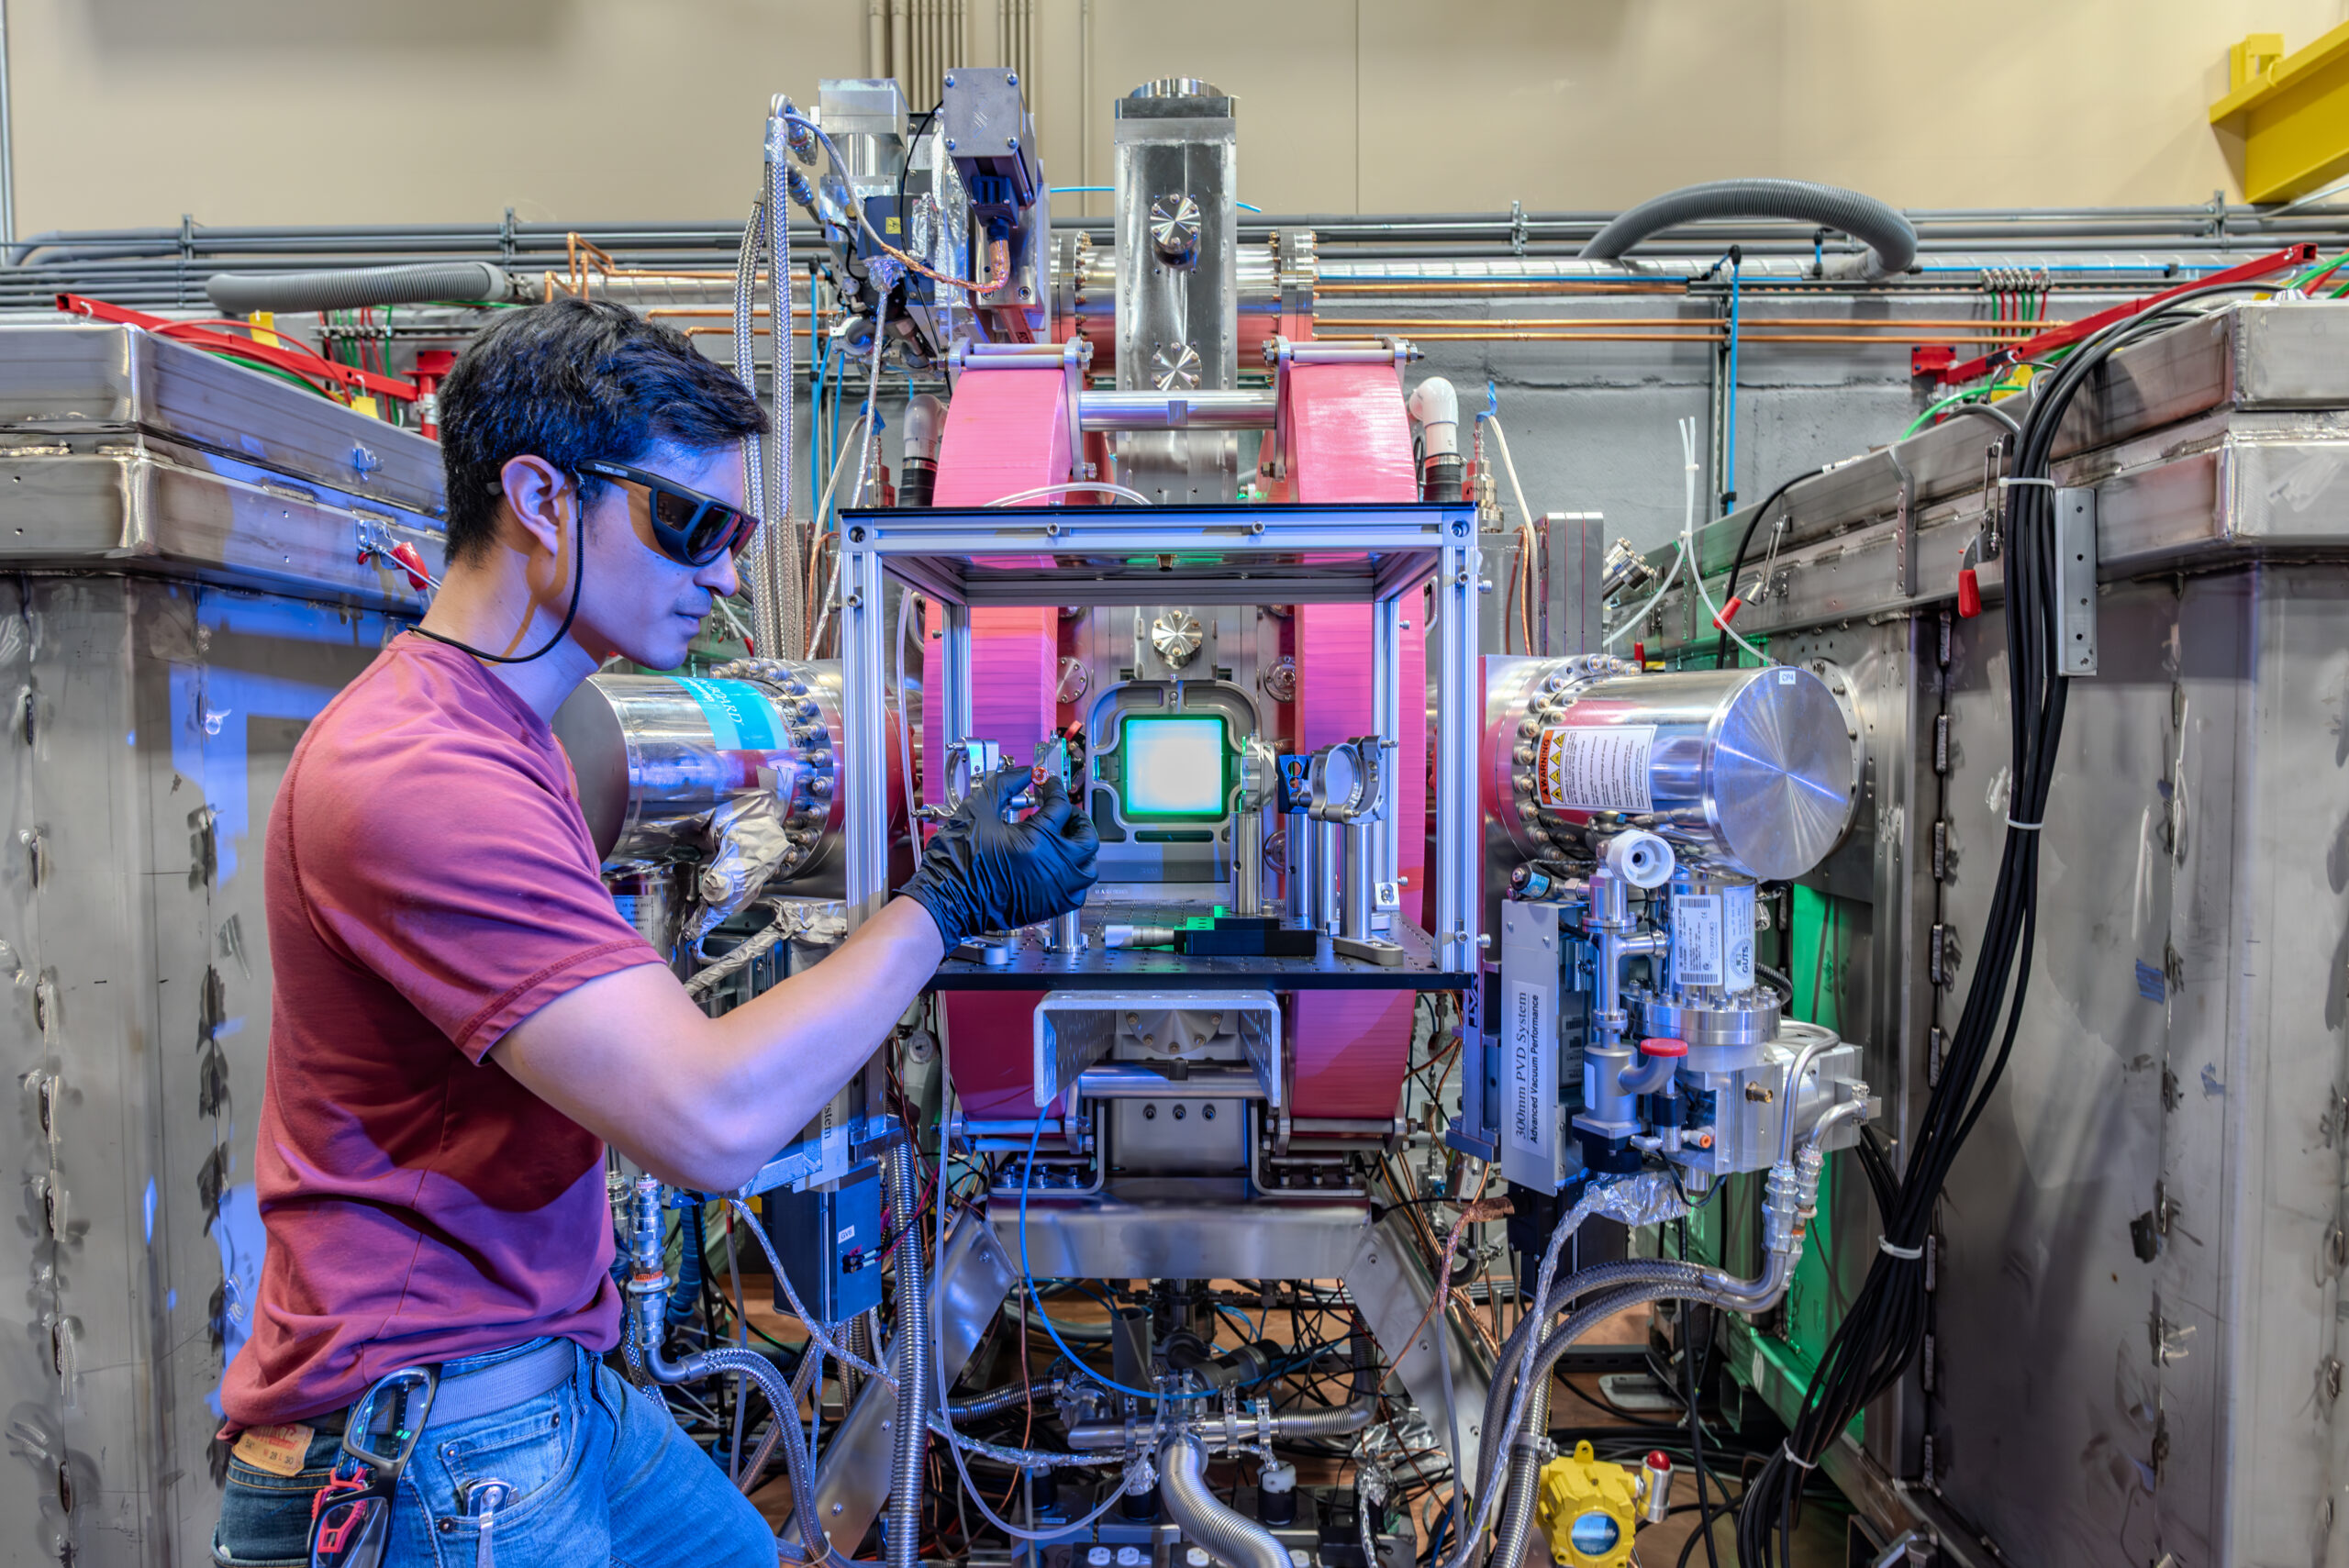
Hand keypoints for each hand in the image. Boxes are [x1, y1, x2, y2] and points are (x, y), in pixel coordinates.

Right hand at [896, 766, 1100, 946]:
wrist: (946, 900)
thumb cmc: (956, 861)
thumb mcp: (977, 809)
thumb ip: (1004, 785)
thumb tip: (1024, 773)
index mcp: (1036, 842)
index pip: (1061, 806)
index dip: (1054, 788)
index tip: (1046, 785)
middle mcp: (1051, 868)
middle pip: (1087, 839)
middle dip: (1079, 820)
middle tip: (1064, 812)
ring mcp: (1052, 890)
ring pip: (1088, 869)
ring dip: (1082, 851)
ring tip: (1066, 840)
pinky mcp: (1046, 907)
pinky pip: (1077, 893)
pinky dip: (1075, 878)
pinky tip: (1058, 866)